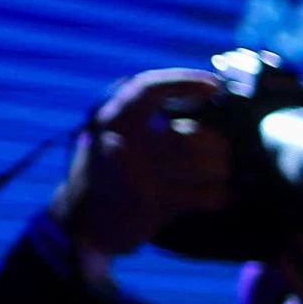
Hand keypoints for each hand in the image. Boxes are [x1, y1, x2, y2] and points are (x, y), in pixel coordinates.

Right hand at [50, 69, 231, 258]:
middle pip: (190, 134)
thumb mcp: (108, 133)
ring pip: (203, 164)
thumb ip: (139, 116)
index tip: (213, 85)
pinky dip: (217, 195)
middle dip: (215, 144)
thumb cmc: (105, 171)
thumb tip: (195, 99)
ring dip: (219, 170)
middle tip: (219, 149)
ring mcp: (139, 175)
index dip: (183, 81)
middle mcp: (123, 143)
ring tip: (217, 173)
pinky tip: (216, 195)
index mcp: (112, 120)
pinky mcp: (153, 204)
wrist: (82, 221)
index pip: (149, 89)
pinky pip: (204, 196)